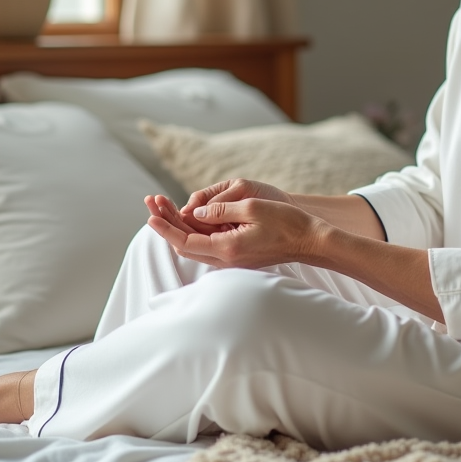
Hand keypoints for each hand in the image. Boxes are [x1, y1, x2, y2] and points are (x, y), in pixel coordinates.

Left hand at [145, 182, 326, 268]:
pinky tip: (187, 215)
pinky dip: (193, 229)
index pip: (184, 241)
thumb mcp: (252, 207)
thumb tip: (195, 211)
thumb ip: (221, 209)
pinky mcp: (236, 256)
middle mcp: (225, 259)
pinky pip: (206, 244)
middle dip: (166, 223)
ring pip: (194, 245)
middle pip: (185, 245)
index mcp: (226, 249)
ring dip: (178, 225)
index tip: (151, 213)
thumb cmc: (286, 223)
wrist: (309, 241)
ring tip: (164, 204)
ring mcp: (231, 260)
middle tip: (152, 201)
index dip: (165, 228)